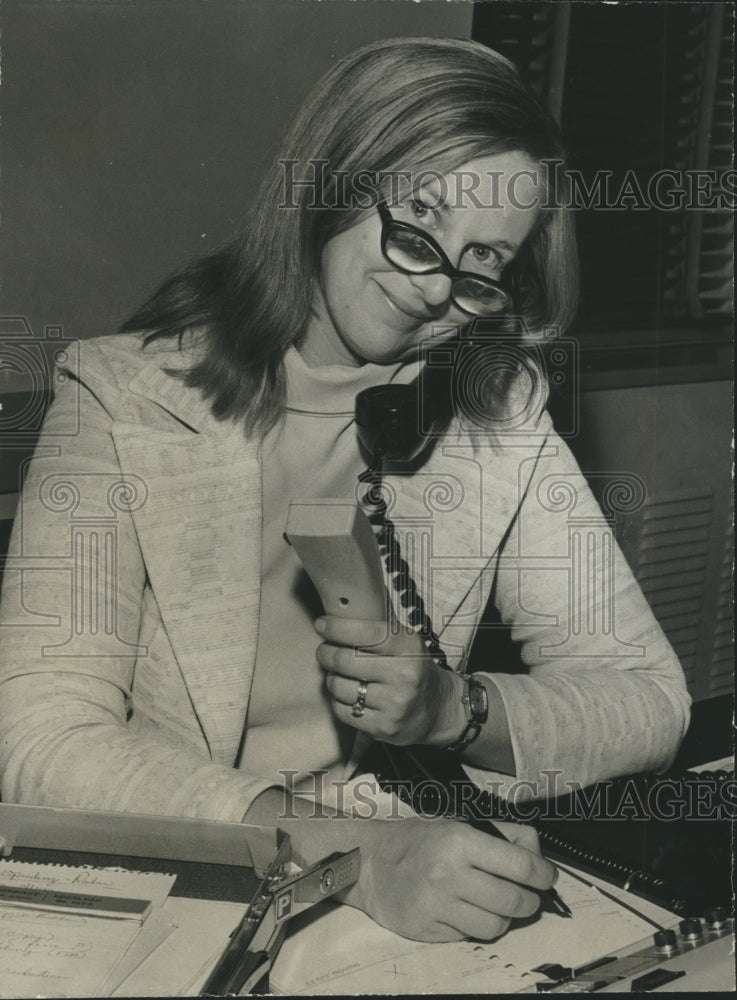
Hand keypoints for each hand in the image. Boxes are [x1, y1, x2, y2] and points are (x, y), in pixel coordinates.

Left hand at [314, 614, 463, 745]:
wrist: (438, 709)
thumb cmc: (414, 668)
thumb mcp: (406, 642)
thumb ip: (378, 627)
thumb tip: (342, 608)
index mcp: (409, 647)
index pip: (365, 633)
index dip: (336, 628)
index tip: (321, 625)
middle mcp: (404, 675)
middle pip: (345, 660)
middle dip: (326, 653)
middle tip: (324, 651)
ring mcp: (394, 704)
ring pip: (340, 687)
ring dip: (331, 679)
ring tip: (338, 675)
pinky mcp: (383, 727)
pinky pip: (343, 711)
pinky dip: (338, 701)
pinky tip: (348, 695)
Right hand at [342, 814, 555, 941]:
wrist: (370, 863)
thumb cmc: (418, 842)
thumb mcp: (458, 824)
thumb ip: (502, 835)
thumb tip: (537, 853)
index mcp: (460, 840)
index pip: (520, 864)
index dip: (544, 874)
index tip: (548, 877)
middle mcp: (449, 873)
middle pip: (514, 901)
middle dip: (530, 902)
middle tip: (529, 897)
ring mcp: (437, 904)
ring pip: (496, 926)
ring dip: (505, 918)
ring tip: (498, 906)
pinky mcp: (428, 929)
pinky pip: (469, 936)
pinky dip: (476, 926)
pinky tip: (467, 911)